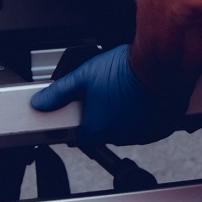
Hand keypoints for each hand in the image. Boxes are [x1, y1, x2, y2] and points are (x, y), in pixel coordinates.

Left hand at [29, 44, 179, 144]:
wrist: (161, 64)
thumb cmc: (126, 70)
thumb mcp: (84, 75)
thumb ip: (59, 92)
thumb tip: (40, 101)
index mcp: (98, 128)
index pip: (82, 137)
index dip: (82, 122)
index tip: (84, 111)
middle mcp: (120, 136)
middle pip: (106, 132)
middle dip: (105, 116)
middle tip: (107, 94)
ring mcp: (142, 134)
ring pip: (129, 130)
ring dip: (126, 118)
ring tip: (126, 93)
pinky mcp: (161, 129)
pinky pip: (150, 128)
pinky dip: (146, 118)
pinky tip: (144, 100)